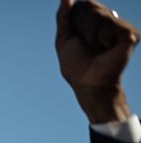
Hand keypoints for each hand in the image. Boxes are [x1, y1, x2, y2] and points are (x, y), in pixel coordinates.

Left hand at [55, 0, 139, 122]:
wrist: (87, 82)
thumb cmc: (76, 64)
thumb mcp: (64, 38)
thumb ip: (64, 17)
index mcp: (94, 19)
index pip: (82, 4)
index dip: (74, 21)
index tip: (77, 38)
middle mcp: (110, 19)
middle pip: (89, 6)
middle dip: (81, 27)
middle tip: (88, 45)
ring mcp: (121, 26)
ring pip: (99, 15)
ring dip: (91, 35)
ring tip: (98, 48)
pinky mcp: (131, 34)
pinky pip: (112, 25)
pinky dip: (103, 38)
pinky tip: (108, 49)